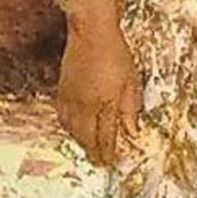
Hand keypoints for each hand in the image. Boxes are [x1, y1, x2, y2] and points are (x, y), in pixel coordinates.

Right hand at [57, 5, 140, 167]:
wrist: (91, 33)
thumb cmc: (116, 54)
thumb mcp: (132, 82)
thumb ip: (130, 109)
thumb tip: (132, 133)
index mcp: (105, 103)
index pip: (106, 137)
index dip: (110, 153)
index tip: (113, 164)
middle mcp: (85, 104)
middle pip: (87, 138)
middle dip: (94, 153)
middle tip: (101, 163)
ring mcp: (71, 98)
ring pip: (73, 130)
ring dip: (82, 142)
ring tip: (90, 150)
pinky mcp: (62, 91)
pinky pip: (63, 117)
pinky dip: (69, 128)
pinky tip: (75, 130)